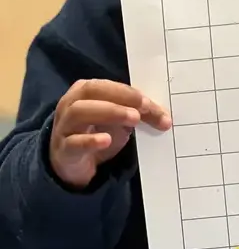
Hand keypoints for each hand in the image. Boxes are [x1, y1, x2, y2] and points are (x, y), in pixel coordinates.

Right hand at [50, 79, 171, 188]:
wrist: (72, 163)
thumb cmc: (96, 133)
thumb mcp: (119, 122)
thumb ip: (138, 114)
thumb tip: (164, 118)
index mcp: (84, 91)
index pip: (106, 85)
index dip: (127, 92)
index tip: (148, 102)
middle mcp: (70, 104)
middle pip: (90, 92)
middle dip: (119, 97)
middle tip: (142, 110)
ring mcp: (64, 126)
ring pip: (79, 112)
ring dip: (109, 112)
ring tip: (133, 119)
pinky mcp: (63, 150)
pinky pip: (73, 142)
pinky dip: (90, 140)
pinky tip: (106, 140)